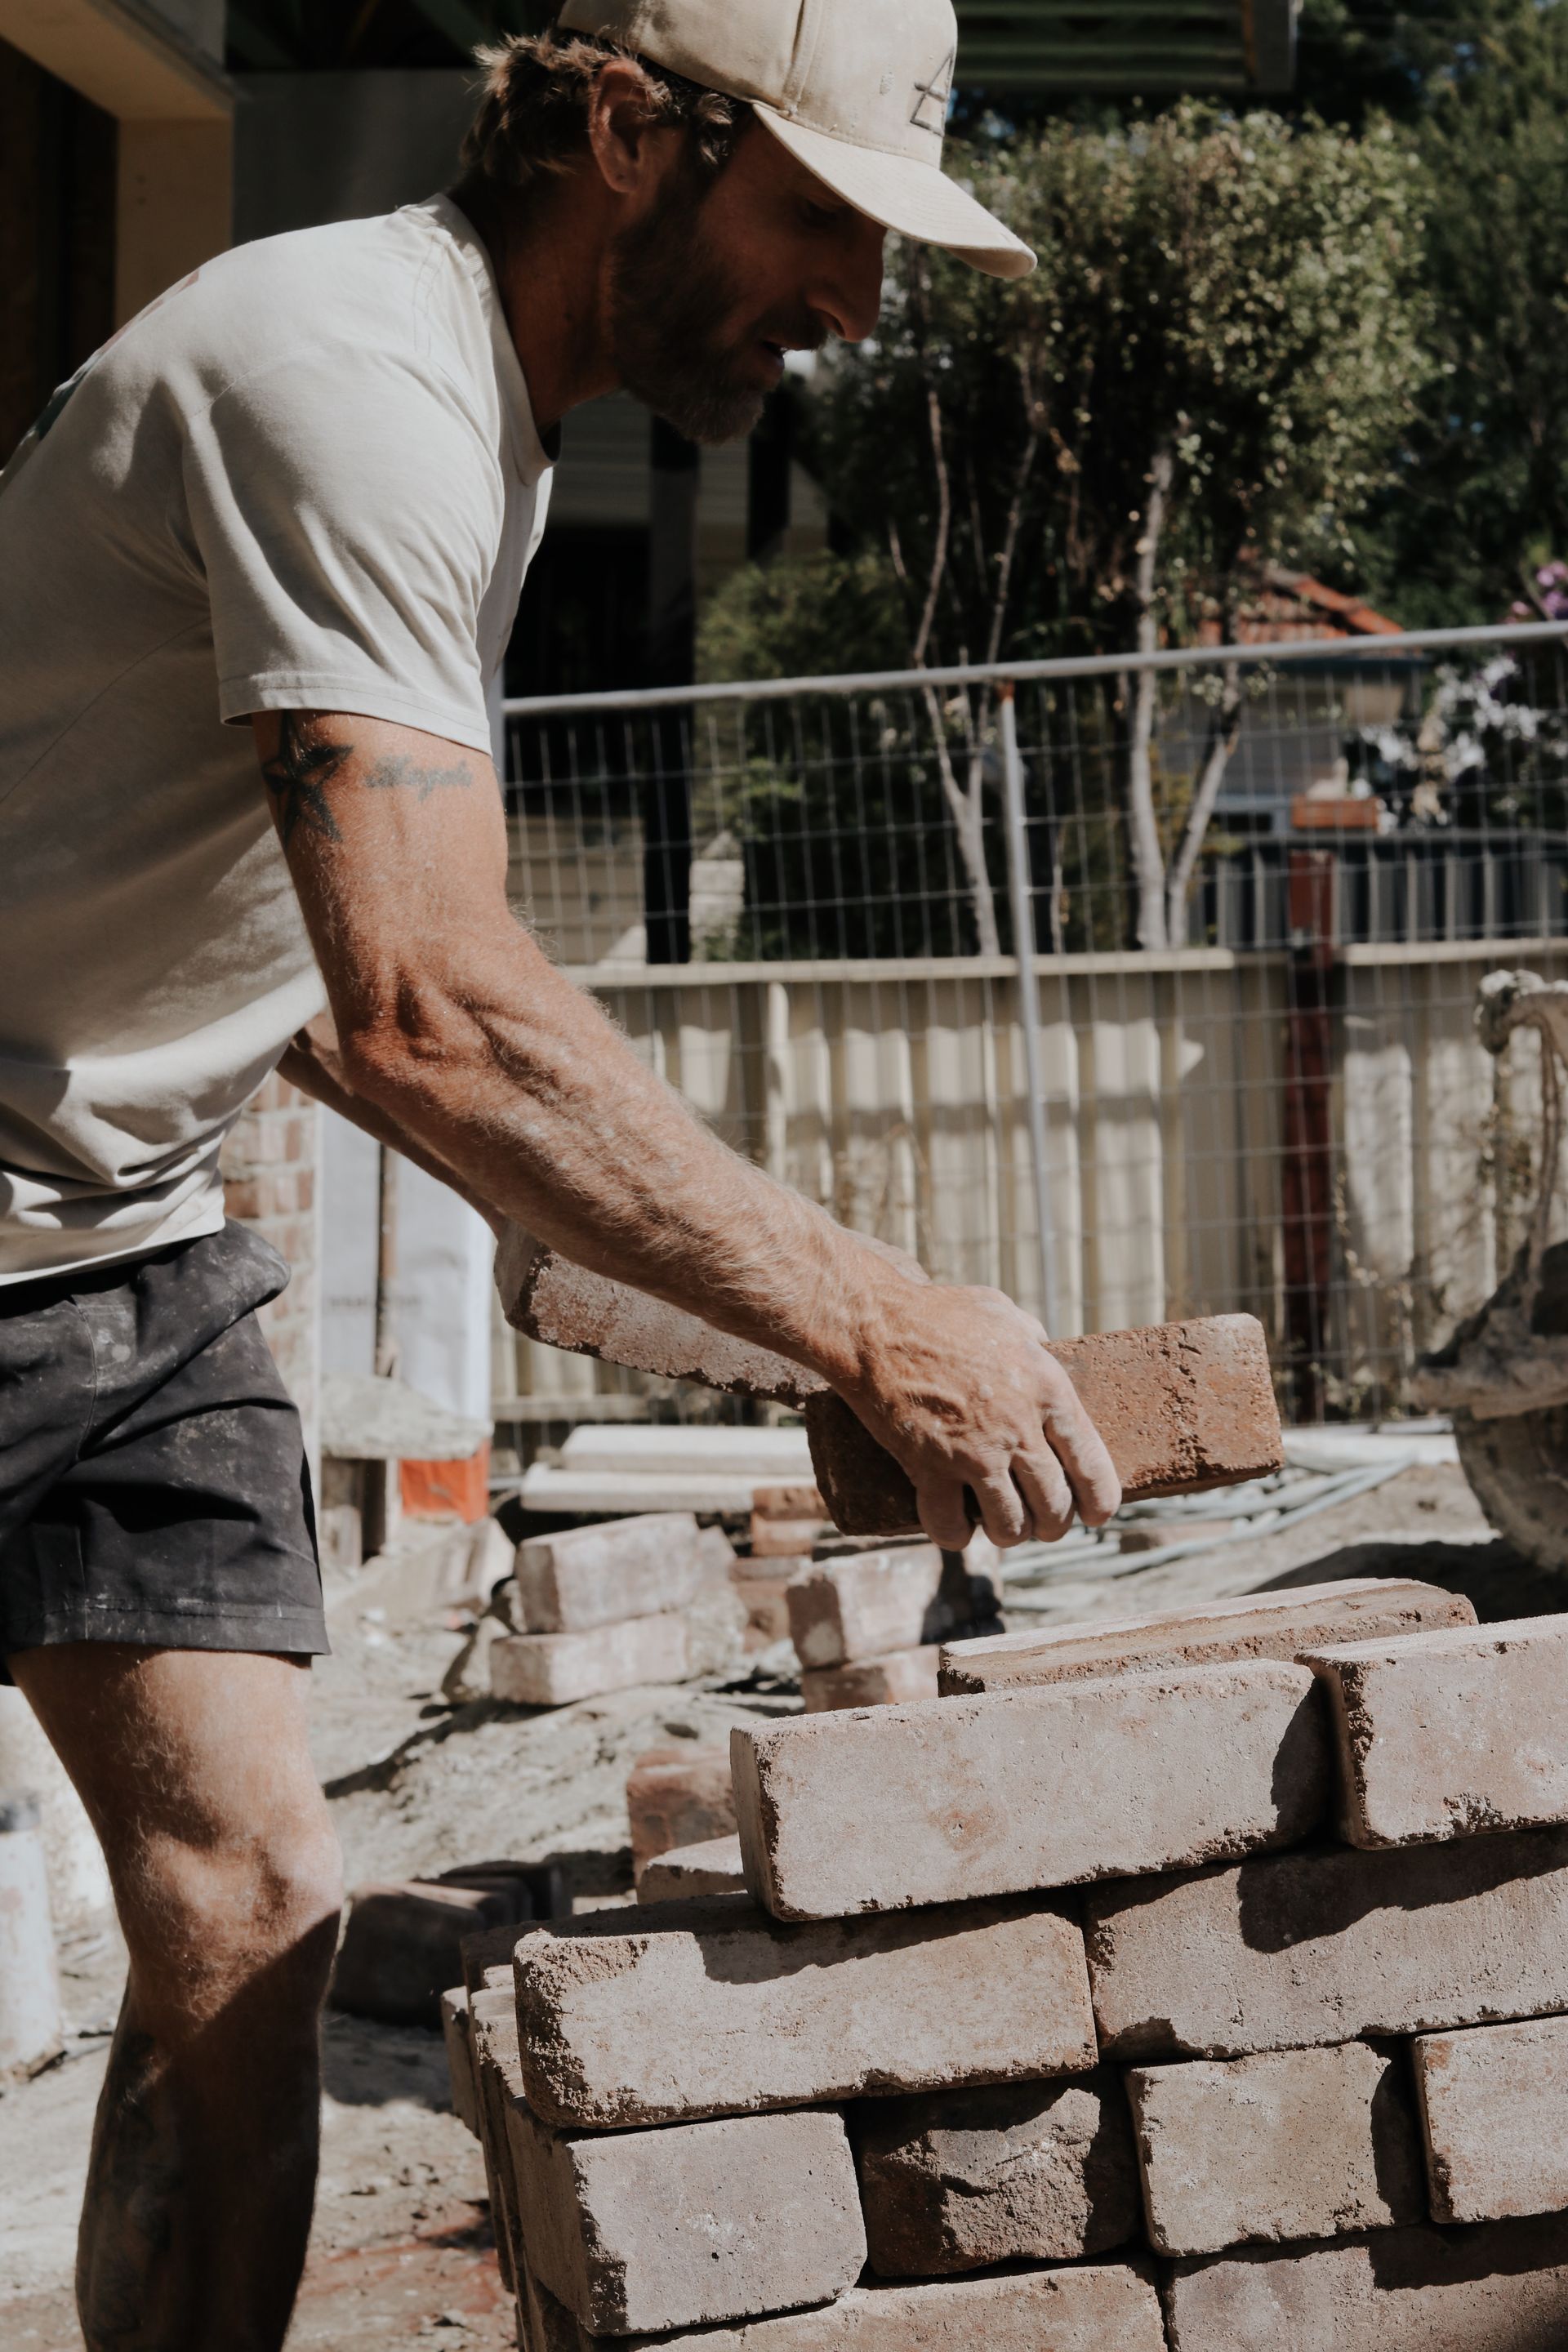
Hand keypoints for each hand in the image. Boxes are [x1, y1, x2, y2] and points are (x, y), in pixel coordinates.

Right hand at [842, 1278, 1120, 1550]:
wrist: (875, 1326)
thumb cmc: (940, 1314)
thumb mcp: (1005, 1315)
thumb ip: (1033, 1341)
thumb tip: (1043, 1351)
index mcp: (1047, 1390)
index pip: (1092, 1467)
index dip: (1099, 1502)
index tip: (1094, 1514)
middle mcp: (1018, 1429)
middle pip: (1054, 1507)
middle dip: (1052, 1525)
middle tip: (1042, 1523)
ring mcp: (974, 1454)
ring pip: (1009, 1526)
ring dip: (1007, 1533)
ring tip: (1000, 1526)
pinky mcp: (929, 1469)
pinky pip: (950, 1527)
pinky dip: (954, 1536)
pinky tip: (954, 1529)